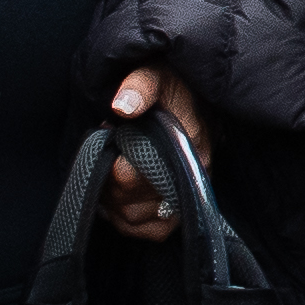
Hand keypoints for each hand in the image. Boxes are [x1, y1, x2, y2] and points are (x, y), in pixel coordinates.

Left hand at [99, 65, 193, 233]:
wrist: (194, 97)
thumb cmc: (173, 87)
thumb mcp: (157, 73)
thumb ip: (140, 85)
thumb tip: (121, 106)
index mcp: (188, 147)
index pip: (133, 175)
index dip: (112, 161)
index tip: (111, 139)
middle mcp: (191, 179)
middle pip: (130, 202)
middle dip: (109, 178)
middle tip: (111, 151)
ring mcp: (186, 198)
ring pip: (134, 219)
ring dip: (113, 198)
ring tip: (114, 169)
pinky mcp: (180, 211)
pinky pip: (149, 231)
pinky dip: (127, 219)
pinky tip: (119, 195)